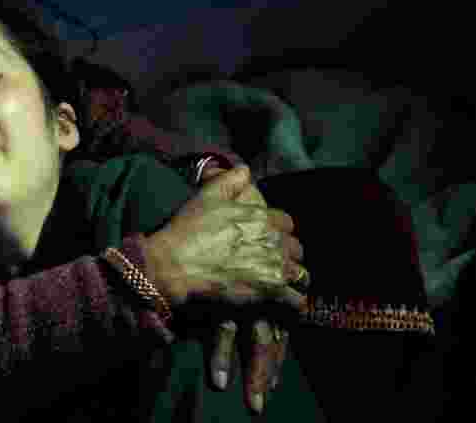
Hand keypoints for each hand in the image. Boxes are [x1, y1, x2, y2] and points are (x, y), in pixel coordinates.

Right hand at [149, 164, 302, 414]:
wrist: (174, 265)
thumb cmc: (188, 230)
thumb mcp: (206, 196)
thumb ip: (230, 180)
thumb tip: (246, 169)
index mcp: (261, 216)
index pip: (287, 222)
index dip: (278, 230)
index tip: (268, 239)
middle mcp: (273, 240)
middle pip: (296, 249)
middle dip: (287, 255)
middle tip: (273, 264)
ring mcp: (274, 267)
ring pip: (301, 275)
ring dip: (293, 280)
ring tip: (282, 286)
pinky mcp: (271, 292)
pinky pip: (296, 301)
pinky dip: (292, 305)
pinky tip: (283, 307)